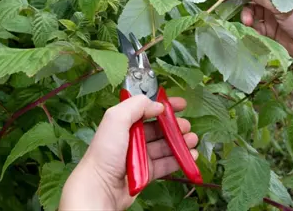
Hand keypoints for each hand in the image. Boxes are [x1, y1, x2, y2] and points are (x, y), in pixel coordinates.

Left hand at [59, 95, 197, 210]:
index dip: (165, 105)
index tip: (181, 104)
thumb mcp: (116, 119)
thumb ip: (136, 105)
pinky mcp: (147, 173)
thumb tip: (158, 105)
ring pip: (165, 146)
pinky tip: (190, 156)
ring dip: (181, 142)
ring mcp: (141, 156)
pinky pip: (166, 164)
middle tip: (187, 125)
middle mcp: (133, 138)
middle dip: (176, 125)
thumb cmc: (105, 153)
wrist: (100, 187)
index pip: (148, 109)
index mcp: (125, 122)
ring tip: (192, 140)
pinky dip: (179, 159)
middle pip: (159, 128)